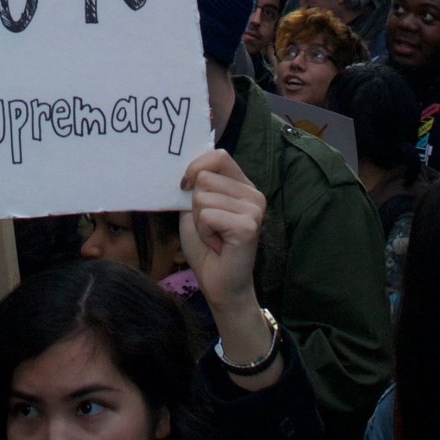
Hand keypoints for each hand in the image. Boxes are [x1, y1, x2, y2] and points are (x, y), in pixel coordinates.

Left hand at [178, 149, 264, 314]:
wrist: (219, 284)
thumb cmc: (206, 247)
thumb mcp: (195, 209)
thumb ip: (196, 186)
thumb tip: (184, 166)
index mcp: (242, 185)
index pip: (218, 156)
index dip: (195, 167)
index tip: (184, 186)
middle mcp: (253, 193)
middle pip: (204, 178)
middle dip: (195, 205)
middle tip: (209, 226)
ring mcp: (254, 208)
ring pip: (203, 197)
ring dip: (199, 221)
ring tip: (214, 236)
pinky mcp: (248, 225)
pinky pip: (208, 216)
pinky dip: (204, 232)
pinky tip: (217, 244)